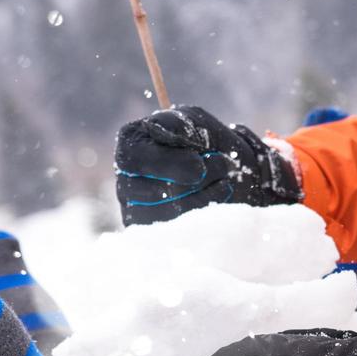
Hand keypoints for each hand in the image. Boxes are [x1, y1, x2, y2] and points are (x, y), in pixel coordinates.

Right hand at [115, 105, 301, 225]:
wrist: (229, 172)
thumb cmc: (208, 142)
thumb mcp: (197, 122)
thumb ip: (177, 124)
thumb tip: (154, 127)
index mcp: (131, 144)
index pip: (134, 159)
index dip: (166, 164)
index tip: (200, 166)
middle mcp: (126, 178)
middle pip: (148, 191)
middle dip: (193, 182)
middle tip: (223, 166)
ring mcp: (136, 209)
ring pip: (162, 215)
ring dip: (201, 198)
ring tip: (225, 180)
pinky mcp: (153, 233)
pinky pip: (172, 233)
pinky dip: (200, 218)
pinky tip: (217, 203)